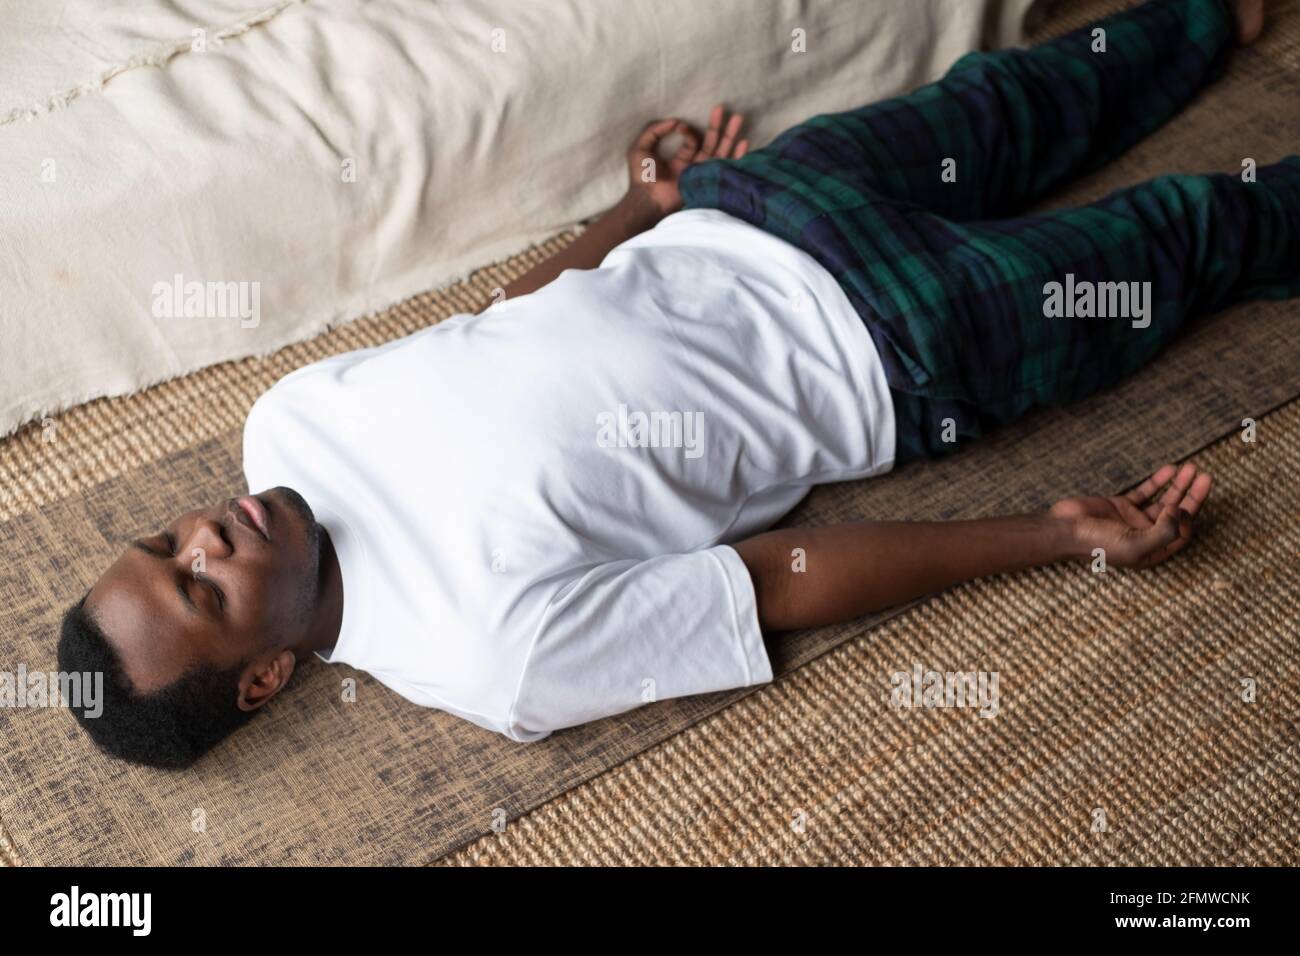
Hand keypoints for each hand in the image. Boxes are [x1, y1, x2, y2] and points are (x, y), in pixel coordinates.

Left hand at [623, 104, 749, 220]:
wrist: (649, 198)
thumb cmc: (642, 177)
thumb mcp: (641, 147)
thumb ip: (654, 130)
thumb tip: (675, 121)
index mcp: (680, 160)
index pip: (692, 141)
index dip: (688, 131)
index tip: (680, 126)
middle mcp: (694, 166)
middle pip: (711, 143)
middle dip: (718, 126)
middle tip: (725, 109)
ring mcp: (702, 174)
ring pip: (720, 152)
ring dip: (730, 135)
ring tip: (738, 117)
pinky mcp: (708, 181)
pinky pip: (725, 167)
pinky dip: (736, 155)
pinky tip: (744, 142)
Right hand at [1050, 463, 1212, 568]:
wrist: (1065, 529)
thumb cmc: (1097, 544)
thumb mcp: (1135, 545)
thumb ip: (1163, 532)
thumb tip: (1179, 511)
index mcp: (1152, 551)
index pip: (1181, 534)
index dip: (1187, 519)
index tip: (1181, 507)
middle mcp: (1146, 535)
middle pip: (1177, 514)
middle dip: (1193, 495)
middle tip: (1206, 477)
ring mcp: (1134, 519)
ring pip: (1165, 500)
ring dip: (1179, 485)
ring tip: (1192, 468)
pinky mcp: (1122, 505)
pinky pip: (1146, 491)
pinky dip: (1158, 480)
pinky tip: (1170, 469)